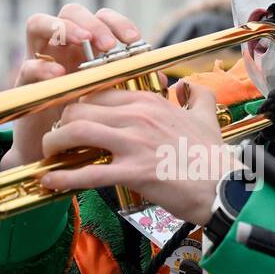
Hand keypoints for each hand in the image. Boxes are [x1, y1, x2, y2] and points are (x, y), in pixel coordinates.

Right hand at [3, 5, 142, 167]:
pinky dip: (42, 66)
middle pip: (70, 12)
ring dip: (62, 27)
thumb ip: (135, 89)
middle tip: (108, 44)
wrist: (58, 161)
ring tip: (82, 40)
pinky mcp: (24, 86)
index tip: (134, 39)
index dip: (117, 22)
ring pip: (38, 24)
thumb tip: (163, 79)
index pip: (101, 18)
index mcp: (87, 50)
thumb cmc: (89, 127)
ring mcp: (40, 63)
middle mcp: (62, 50)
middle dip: (91, 21)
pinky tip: (59, 74)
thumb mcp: (115, 105)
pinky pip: (27, 66)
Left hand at [38, 81, 239, 224]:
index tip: (71, 117)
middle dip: (60, 122)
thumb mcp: (207, 116)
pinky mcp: (133, 172)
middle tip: (57, 138)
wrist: (225, 188)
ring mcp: (134, 144)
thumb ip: (197, 95)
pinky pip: (88, 172)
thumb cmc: (214, 157)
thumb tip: (188, 85)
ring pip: (77, 131)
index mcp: (150, 101)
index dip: (78, 103)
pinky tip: (50, 181)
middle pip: (80, 107)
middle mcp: (138, 116)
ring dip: (55, 143)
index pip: (99, 91)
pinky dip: (63, 177)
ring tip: (49, 154)